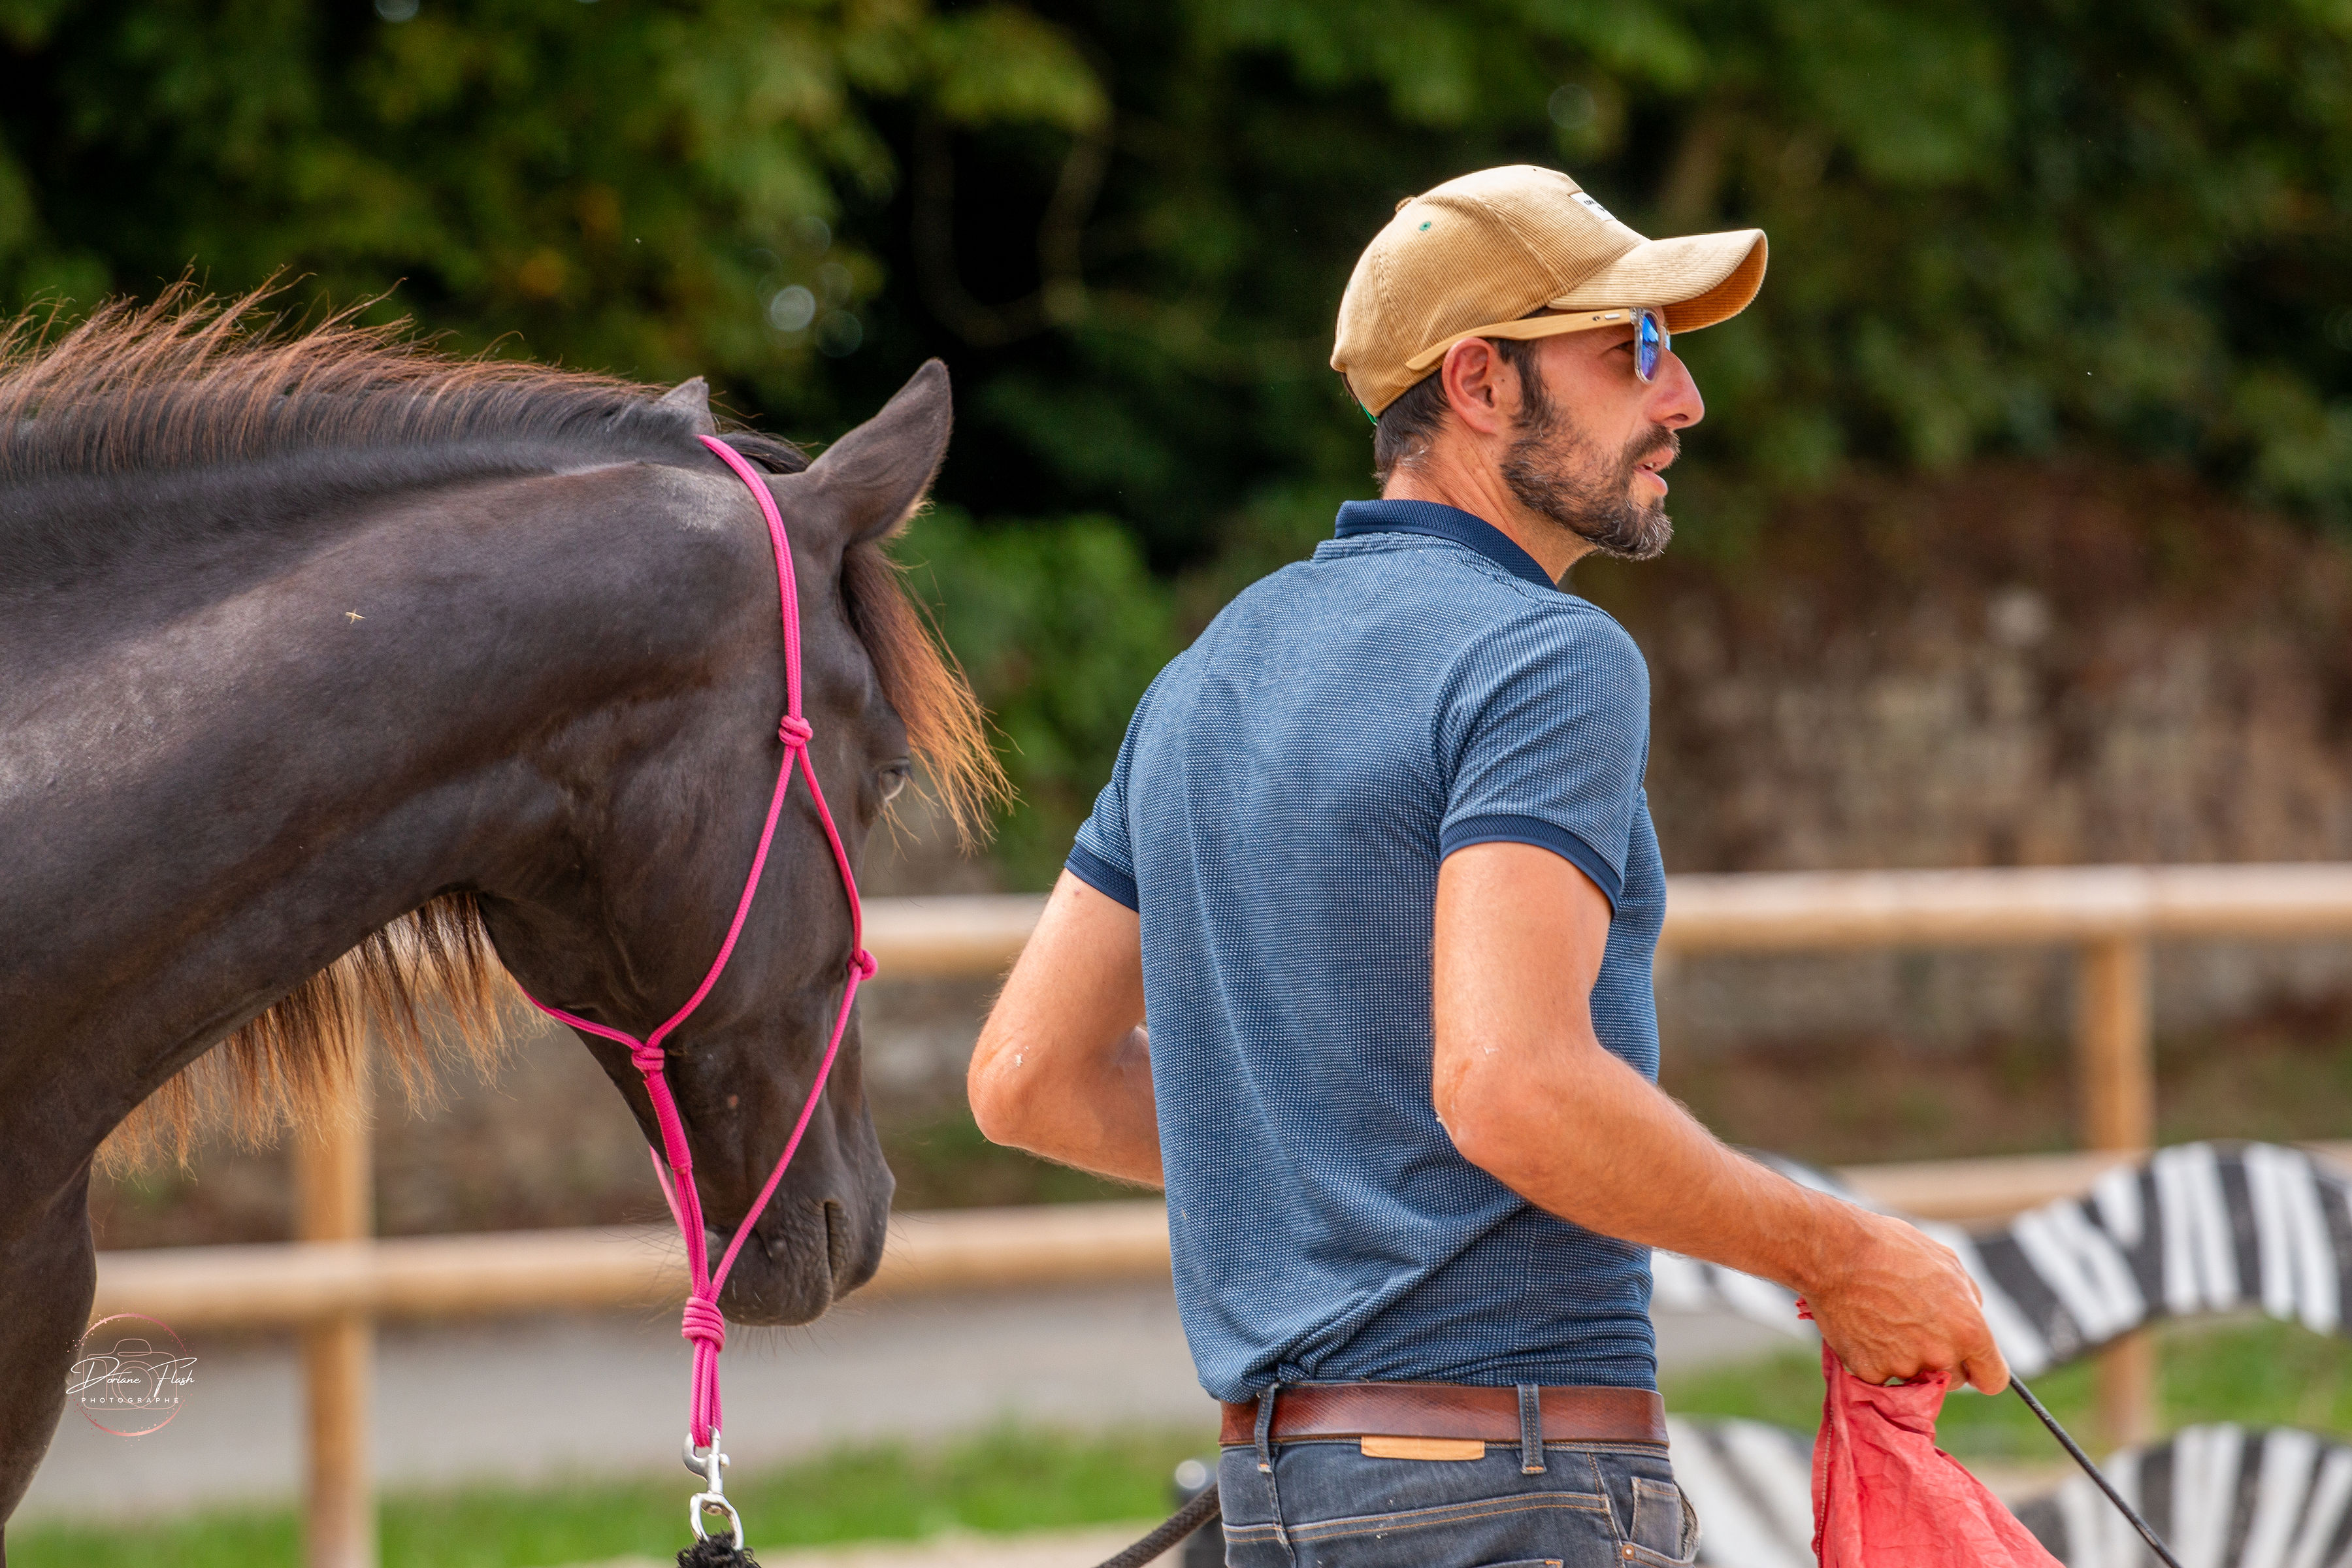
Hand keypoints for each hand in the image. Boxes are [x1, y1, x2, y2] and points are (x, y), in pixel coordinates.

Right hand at [1801, 1209, 2009, 1393]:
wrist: (1834, 1253)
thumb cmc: (1892, 1249)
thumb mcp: (1947, 1262)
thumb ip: (1968, 1300)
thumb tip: (1972, 1318)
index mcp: (1968, 1331)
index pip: (1992, 1379)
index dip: (1981, 1370)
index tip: (1970, 1363)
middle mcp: (1940, 1355)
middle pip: (1952, 1380)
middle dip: (1940, 1360)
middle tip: (1915, 1328)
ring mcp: (1904, 1367)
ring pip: (1915, 1378)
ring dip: (1906, 1359)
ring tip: (1884, 1320)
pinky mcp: (1869, 1372)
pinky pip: (1880, 1375)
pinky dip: (1873, 1357)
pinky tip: (1863, 1326)